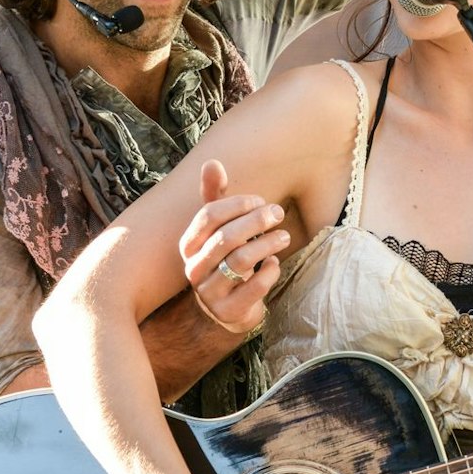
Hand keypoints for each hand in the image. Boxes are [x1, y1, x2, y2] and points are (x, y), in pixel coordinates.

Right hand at [181, 160, 289, 332]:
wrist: (229, 308)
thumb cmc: (226, 259)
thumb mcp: (220, 229)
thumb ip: (215, 197)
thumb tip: (212, 162)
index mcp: (189, 244)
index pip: (209, 216)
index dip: (237, 204)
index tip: (260, 201)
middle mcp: (193, 268)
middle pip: (225, 237)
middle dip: (257, 221)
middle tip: (278, 213)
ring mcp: (209, 292)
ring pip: (240, 261)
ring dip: (268, 244)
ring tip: (284, 237)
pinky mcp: (228, 311)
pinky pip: (253, 288)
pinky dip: (270, 272)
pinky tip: (275, 263)